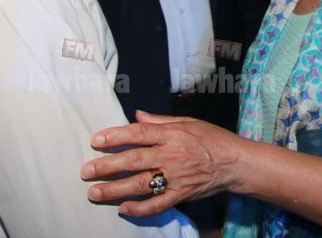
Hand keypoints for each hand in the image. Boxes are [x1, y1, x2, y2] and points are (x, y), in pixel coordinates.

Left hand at [81, 111, 243, 215]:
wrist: (236, 163)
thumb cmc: (212, 139)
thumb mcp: (188, 121)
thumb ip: (160, 120)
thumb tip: (137, 114)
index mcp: (172, 134)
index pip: (139, 133)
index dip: (116, 136)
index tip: (96, 140)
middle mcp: (172, 155)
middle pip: (134, 160)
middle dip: (108, 166)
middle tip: (86, 171)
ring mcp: (176, 177)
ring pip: (141, 184)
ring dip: (115, 189)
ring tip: (95, 192)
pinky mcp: (181, 195)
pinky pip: (158, 204)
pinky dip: (140, 208)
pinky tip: (122, 208)